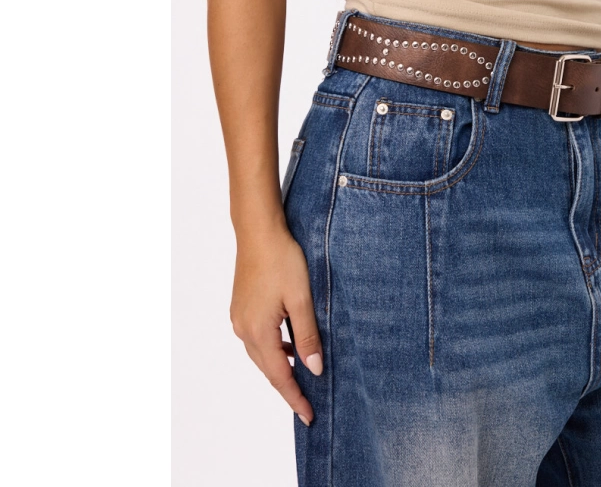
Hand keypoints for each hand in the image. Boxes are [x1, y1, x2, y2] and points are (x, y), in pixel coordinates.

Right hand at [230, 225, 322, 424]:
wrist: (258, 232)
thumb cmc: (282, 260)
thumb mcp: (301, 298)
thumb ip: (307, 336)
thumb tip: (314, 369)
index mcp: (258, 331)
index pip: (279, 376)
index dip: (295, 398)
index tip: (309, 417)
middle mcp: (243, 330)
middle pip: (267, 369)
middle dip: (287, 388)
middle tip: (308, 404)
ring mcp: (239, 319)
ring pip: (262, 354)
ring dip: (280, 367)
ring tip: (301, 378)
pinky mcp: (241, 308)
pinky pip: (258, 338)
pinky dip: (273, 348)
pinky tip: (288, 345)